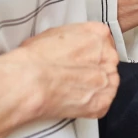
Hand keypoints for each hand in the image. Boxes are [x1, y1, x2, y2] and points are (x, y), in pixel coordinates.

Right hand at [0, 22, 118, 137]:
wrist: (29, 81)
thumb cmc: (35, 58)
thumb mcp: (54, 33)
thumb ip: (74, 37)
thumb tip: (73, 44)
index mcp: (97, 34)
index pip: (104, 40)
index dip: (91, 51)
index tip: (82, 58)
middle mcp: (108, 55)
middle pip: (107, 61)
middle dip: (94, 68)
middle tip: (75, 74)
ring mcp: (107, 80)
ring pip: (108, 82)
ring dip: (95, 86)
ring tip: (74, 89)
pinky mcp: (102, 103)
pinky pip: (103, 103)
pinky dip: (92, 104)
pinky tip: (75, 101)